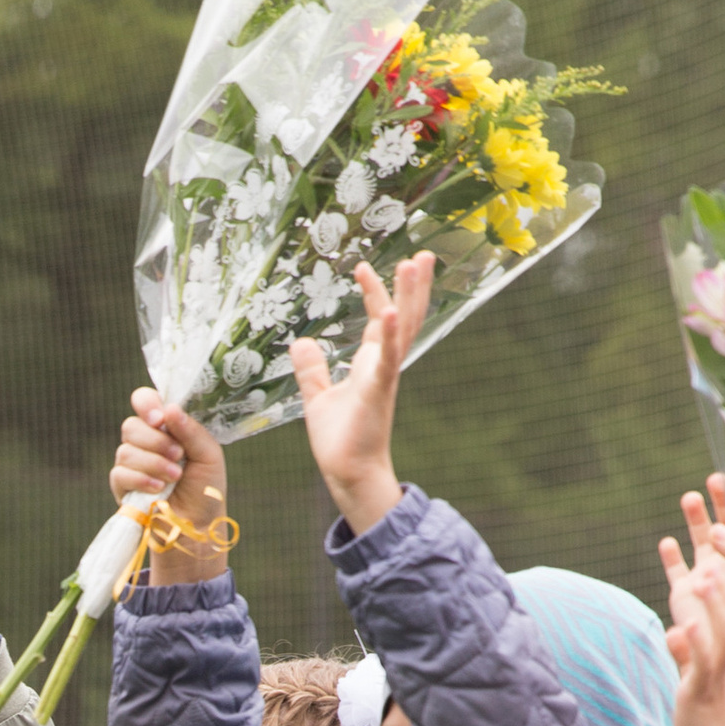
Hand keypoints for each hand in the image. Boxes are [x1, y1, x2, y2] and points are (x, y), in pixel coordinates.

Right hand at [113, 395, 229, 581]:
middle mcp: (145, 442)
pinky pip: (120, 473)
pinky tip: (159, 489)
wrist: (196, 527)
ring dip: (153, 463)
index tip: (159, 417)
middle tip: (178, 455)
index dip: (146, 403)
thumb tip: (169, 409)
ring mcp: (131, 464)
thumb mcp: (209, 456)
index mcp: (165, 428)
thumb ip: (191, 431)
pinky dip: (141, 480)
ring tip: (174, 477)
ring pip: (126, 450)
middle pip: (131, 425)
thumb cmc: (206, 490)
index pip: (144, 401)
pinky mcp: (121, 486)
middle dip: (156, 441)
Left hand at [289, 254, 432, 530]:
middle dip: (413, 285)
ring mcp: (384, 376)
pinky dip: (391, 334)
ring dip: (410, 296)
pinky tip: (391, 311)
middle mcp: (383, 365)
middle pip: (405, 316)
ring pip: (404, 329)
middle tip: (423, 253)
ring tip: (416, 264)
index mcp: (372, 364)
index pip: (379, 319)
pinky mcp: (377, 391)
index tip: (362, 264)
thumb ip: (312, 369)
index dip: (375, 291)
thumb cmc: (340, 440)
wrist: (347, 472)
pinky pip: (387, 359)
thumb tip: (300, 342)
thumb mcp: (318, 397)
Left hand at [659, 481, 724, 725]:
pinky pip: (696, 668)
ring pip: (722, 626)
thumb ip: (688, 630)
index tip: (714, 490)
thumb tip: (683, 603)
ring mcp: (719, 668)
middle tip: (710, 498)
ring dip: (713, 598)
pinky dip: (687, 648)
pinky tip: (676, 628)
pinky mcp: (701, 694)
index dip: (722, 530)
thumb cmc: (704, 707)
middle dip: (722, 541)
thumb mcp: (695, 659)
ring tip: (705, 570)